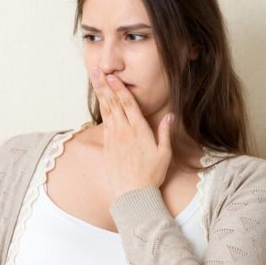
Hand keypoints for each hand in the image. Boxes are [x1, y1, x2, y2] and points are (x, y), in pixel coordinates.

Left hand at [89, 67, 173, 196]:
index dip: (119, 88)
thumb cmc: (152, 175)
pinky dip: (101, 111)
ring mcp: (113, 139)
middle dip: (104, 85)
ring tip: (95, 80)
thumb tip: (170, 115)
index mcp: (139, 130)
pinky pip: (104, 125)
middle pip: (113, 103)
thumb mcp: (164, 153)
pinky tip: (100, 103)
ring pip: (106, 111)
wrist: (133, 194)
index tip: (113, 76)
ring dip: (100, 94)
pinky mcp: (107, 147)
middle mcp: (124, 132)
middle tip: (96, 70)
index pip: (128, 104)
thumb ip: (165, 133)